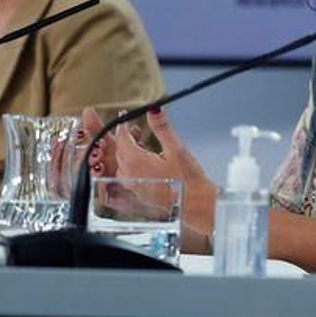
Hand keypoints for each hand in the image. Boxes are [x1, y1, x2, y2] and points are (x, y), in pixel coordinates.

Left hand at [86, 107, 217, 251]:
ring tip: (142, 145)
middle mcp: (131, 175)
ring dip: (128, 153)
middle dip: (126, 138)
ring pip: (123, 164)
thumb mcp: (177, 149)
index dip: (122, 126)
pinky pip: (128, 175)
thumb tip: (153, 109)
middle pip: (121, 151)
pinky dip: (132, 165)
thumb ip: (162, 128)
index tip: (124, 117)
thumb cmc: (188, 180)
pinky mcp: (140, 194)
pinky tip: (147, 163)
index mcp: (137, 161)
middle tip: (136, 129)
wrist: (194, 207)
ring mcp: (134, 186)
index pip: (122, 138)